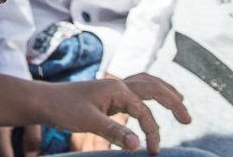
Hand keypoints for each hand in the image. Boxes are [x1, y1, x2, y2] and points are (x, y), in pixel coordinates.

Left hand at [38, 73, 189, 152]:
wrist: (44, 100)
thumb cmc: (63, 108)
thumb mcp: (88, 122)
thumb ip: (114, 132)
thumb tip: (138, 143)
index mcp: (116, 88)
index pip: (144, 110)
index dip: (152, 131)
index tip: (153, 151)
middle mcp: (118, 84)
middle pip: (153, 87)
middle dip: (172, 100)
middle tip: (188, 119)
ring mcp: (113, 87)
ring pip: (146, 83)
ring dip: (164, 91)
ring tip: (181, 102)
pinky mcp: (109, 94)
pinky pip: (136, 89)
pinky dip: (149, 93)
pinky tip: (152, 103)